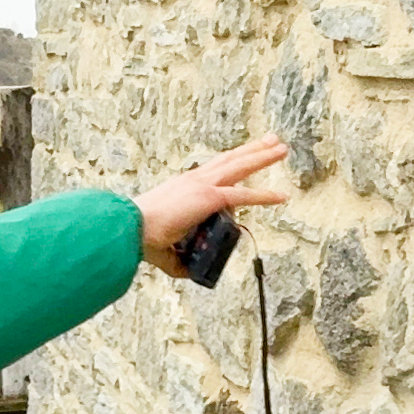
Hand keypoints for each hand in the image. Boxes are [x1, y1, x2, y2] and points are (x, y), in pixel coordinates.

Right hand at [135, 136, 288, 277]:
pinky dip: (264, 196)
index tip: (244, 159)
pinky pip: (243, 196)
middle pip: (230, 159)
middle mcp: (194, 180)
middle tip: (271, 140)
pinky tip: (281, 197)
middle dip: (252, 148)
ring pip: (240, 166)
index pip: (212, 173)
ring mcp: (202, 185)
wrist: (132, 228)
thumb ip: (178, 259)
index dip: (230, 166)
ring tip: (282, 148)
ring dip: (262, 156)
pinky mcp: (209, 197)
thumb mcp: (165, 247)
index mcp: (183, 186)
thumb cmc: (142, 236)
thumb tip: (187, 272)